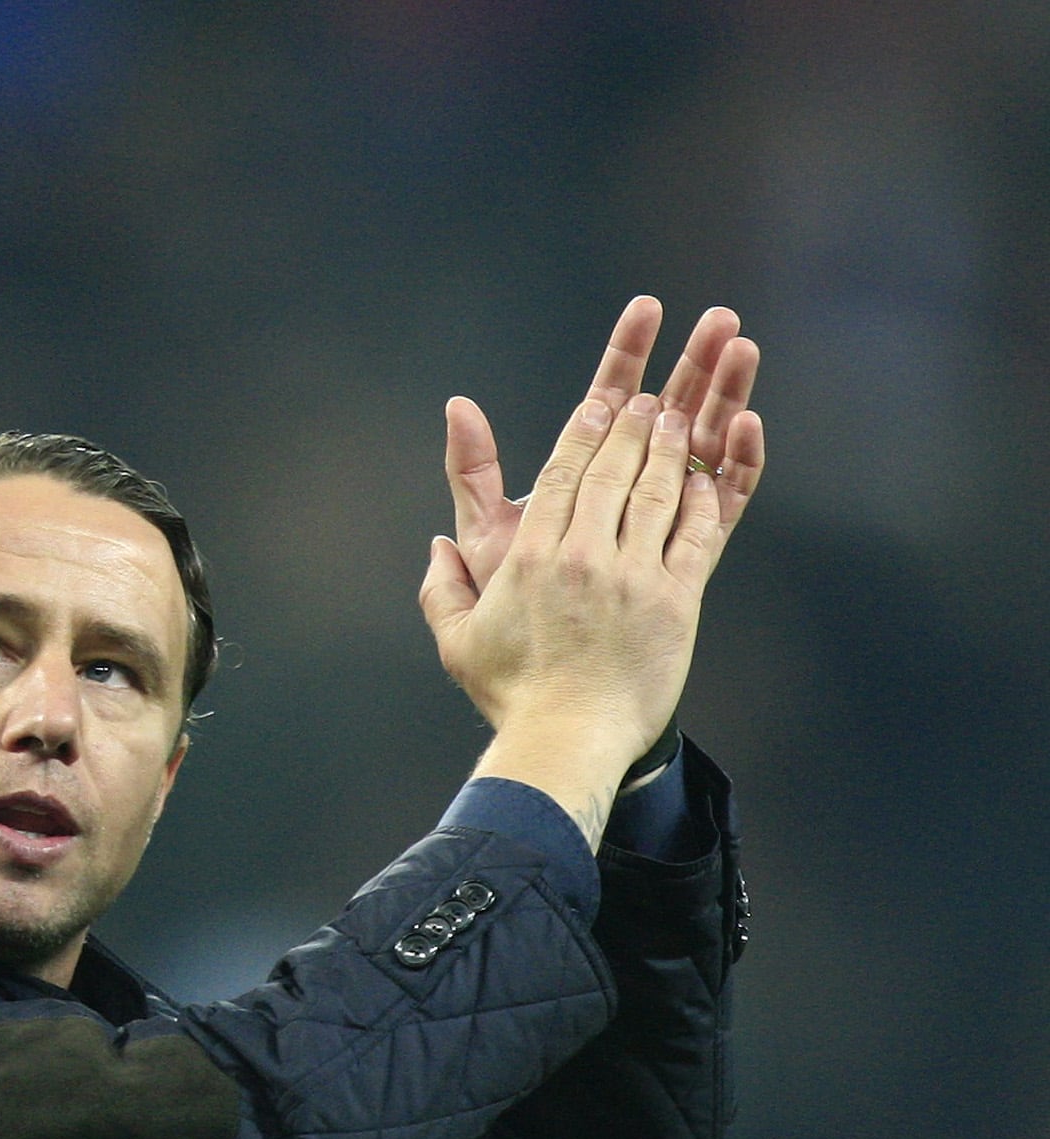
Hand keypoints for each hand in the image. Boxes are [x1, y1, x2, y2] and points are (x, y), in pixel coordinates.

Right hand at [418, 301, 767, 845]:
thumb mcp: (457, 633)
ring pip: (661, 486)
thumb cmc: (510, 692)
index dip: (589, 422)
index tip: (609, 388)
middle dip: (643, 410)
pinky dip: (714, 489)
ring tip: (695, 396)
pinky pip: (700, 532)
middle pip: (616, 463)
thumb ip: (441, 581)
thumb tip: (436, 541)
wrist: (564, 742)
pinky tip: (725, 454)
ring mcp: (633, 575)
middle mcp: (583, 554)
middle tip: (664, 374)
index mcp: (531, 555)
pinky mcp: (677, 601)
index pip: (565, 468)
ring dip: (680, 435)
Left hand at [445, 297, 765, 592]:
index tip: (646, 308)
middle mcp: (628, 491)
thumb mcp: (484, 535)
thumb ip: (474, 472)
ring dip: (725, 395)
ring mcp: (666, 517)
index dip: (627, 353)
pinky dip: (740, 462)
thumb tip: (457, 405)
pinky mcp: (697, 552)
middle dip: (691, 362)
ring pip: (704, 443)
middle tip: (719, 317)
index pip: (607, 399)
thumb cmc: (513, 612)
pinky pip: (727, 500)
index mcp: (582, 478)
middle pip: (666, 411)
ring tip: (742, 348)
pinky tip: (747, 423)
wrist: (553, 686)